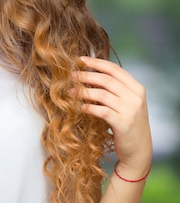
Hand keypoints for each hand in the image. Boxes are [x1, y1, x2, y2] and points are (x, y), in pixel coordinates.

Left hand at [73, 57, 152, 177]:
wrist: (138, 150)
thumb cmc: (127, 123)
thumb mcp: (126, 102)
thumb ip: (114, 88)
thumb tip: (88, 73)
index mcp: (137, 88)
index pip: (114, 69)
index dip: (96, 62)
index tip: (80, 59)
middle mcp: (135, 97)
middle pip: (106, 80)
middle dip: (86, 75)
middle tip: (71, 75)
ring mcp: (130, 110)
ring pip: (102, 94)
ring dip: (83, 91)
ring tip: (71, 91)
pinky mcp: (123, 124)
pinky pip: (101, 111)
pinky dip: (88, 107)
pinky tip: (80, 107)